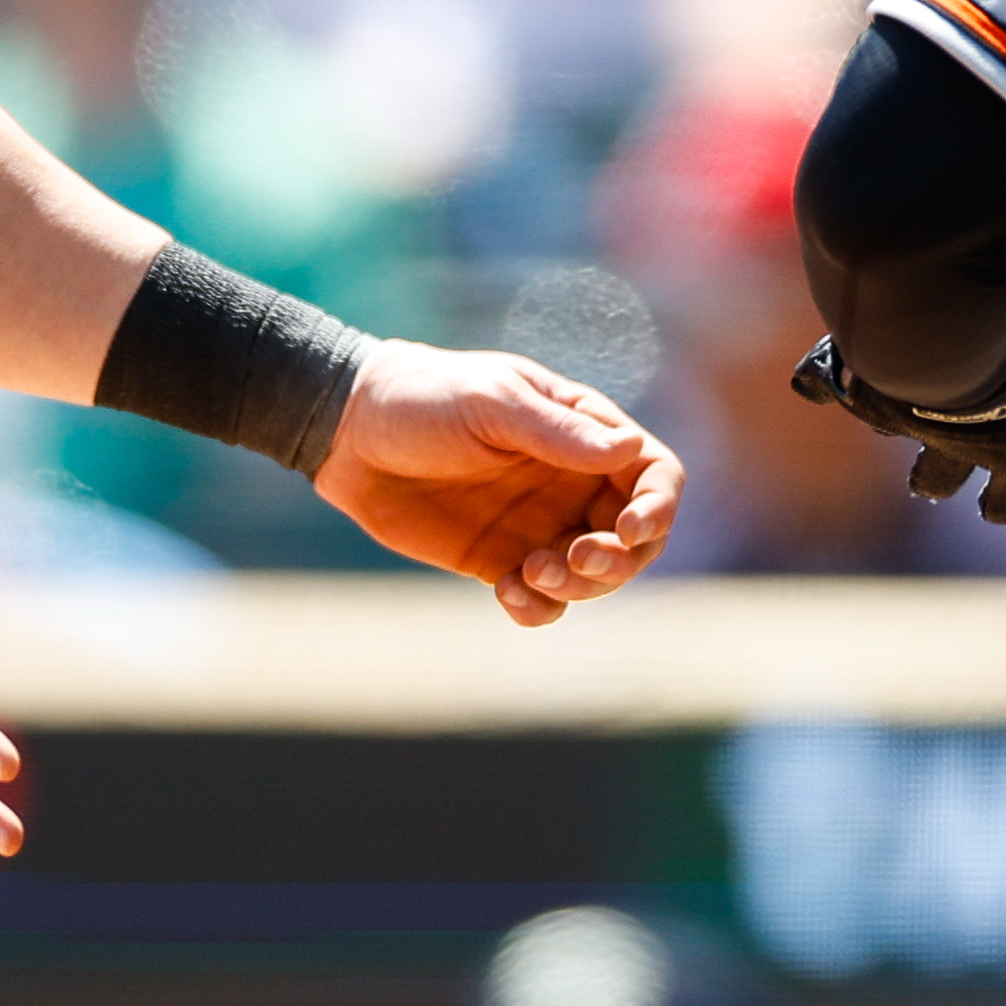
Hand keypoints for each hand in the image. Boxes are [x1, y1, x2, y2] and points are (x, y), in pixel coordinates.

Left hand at [311, 343, 682, 625]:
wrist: (347, 434)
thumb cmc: (423, 397)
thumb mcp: (490, 403)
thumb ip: (556, 431)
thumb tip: (628, 451)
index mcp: (581, 431)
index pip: (652, 473)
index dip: (658, 506)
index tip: (630, 529)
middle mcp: (571, 481)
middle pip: (636, 535)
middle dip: (621, 559)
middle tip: (578, 560)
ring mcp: (539, 524)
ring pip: (594, 575)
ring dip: (581, 587)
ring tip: (532, 573)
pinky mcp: (501, 560)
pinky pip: (542, 599)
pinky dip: (539, 608)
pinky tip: (508, 594)